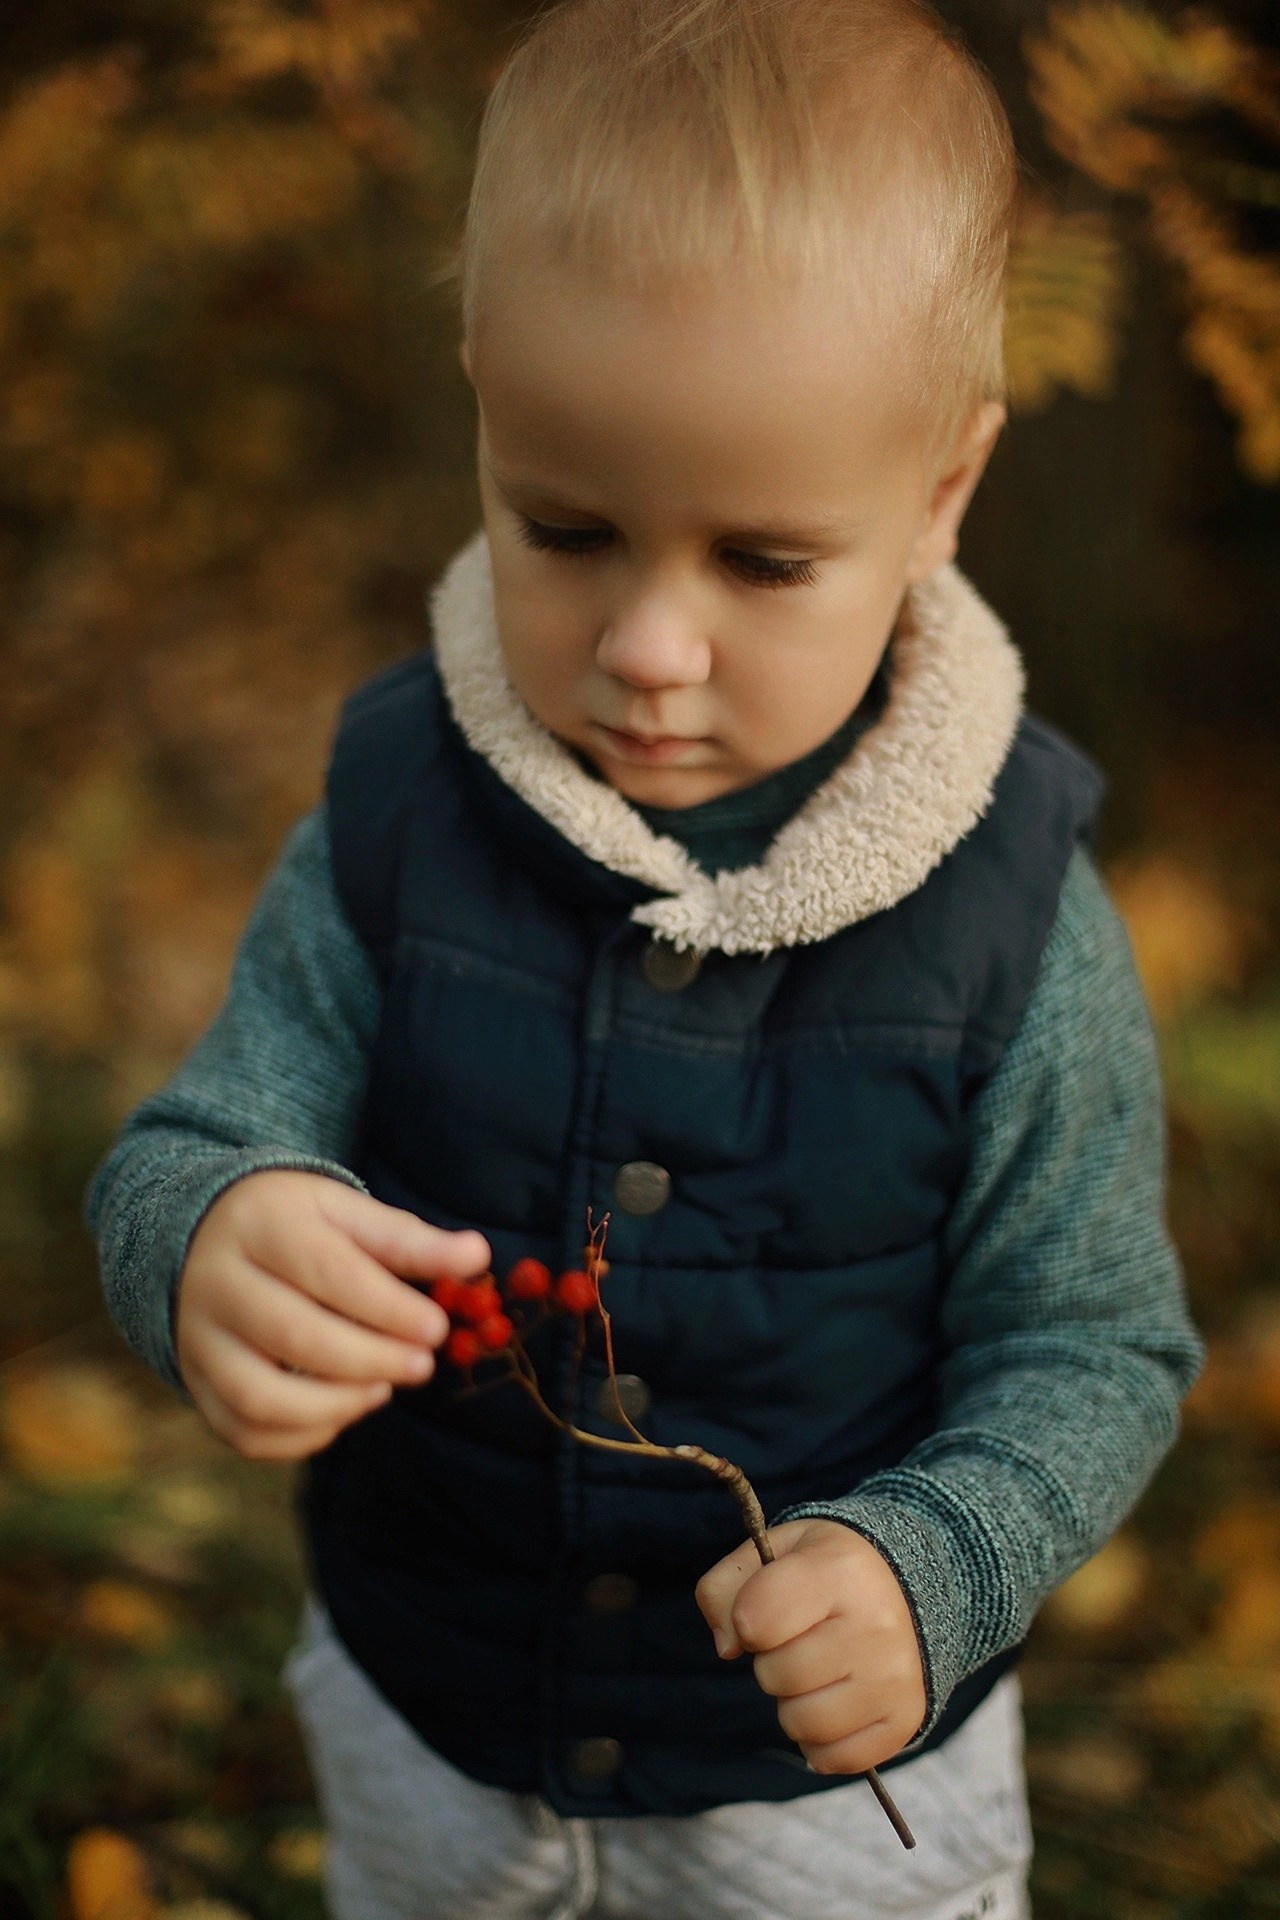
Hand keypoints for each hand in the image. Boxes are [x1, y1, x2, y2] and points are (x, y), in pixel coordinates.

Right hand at [176, 1171, 490, 1461]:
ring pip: (259, 1396)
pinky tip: (342, 1412)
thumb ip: (408, 1239)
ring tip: (381, 1391)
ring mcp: (197, 1338)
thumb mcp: (345, 1212)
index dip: (389, 1308)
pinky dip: (299, 1438)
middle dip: (372, 1360)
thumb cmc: (294, 1224)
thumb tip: (475, 1256)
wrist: (203, 1234)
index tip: (436, 1328)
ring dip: (334, 1406)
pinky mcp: (195, 1381)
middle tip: (421, 1365)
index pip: (328, 1273)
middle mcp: (216, 1283)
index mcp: (261, 1225)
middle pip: (295, 1337)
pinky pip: (241, 1431)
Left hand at [695, 1518, 926, 1773]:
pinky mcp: (905, 1720)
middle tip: (796, 1641)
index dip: (744, 1621)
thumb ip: (724, 1589)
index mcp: (839, 1570)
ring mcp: (895, 1677)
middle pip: (777, 1676)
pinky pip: (834, 1759)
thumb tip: (728, 1646)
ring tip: (816, 1672)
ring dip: (794, 1704)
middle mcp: (877, 1623)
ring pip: (803, 1724)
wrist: (899, 1592)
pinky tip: (834, 1702)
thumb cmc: (822, 1574)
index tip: (762, 1611)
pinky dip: (821, 1740)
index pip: (756, 1619)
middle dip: (771, 1663)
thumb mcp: (770, 1553)